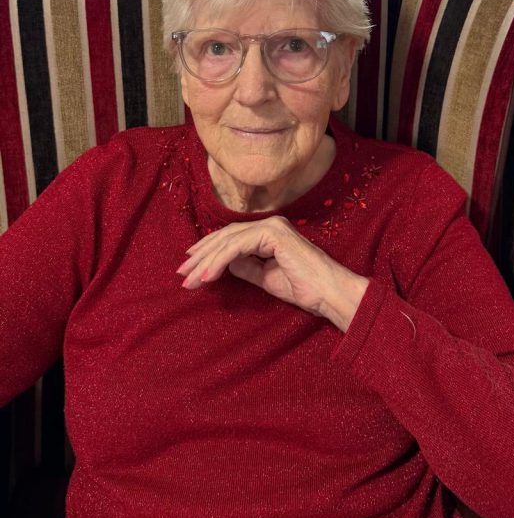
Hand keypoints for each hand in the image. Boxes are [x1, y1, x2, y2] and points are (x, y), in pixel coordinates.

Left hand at [177, 216, 368, 331]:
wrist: (327, 293)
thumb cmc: (303, 288)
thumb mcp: (266, 277)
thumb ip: (245, 267)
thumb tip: (224, 263)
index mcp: (268, 232)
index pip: (231, 238)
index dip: (208, 251)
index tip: (190, 267)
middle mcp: (269, 224)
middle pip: (225, 237)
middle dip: (201, 256)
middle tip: (182, 274)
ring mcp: (272, 226)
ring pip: (228, 241)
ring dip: (206, 261)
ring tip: (191, 279)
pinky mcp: (273, 234)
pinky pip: (238, 246)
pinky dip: (220, 261)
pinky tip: (207, 276)